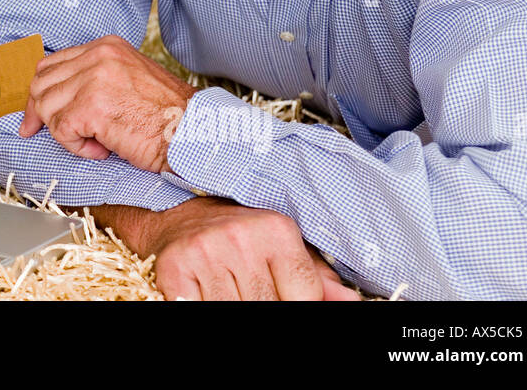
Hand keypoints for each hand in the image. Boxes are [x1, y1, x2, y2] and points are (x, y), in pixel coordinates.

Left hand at [18, 35, 195, 172]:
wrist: (193, 133)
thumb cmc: (166, 116)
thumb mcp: (128, 81)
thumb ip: (94, 79)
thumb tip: (58, 97)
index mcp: (105, 47)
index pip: (52, 64)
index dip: (39, 92)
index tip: (34, 117)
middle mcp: (98, 56)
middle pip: (41, 82)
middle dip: (38, 112)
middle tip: (46, 134)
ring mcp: (94, 79)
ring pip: (47, 107)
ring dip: (65, 133)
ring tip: (96, 142)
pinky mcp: (92, 106)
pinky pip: (61, 130)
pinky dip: (77, 147)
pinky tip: (102, 150)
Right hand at [100, 198, 360, 300]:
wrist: (174, 216)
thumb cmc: (237, 237)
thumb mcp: (281, 248)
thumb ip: (317, 277)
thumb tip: (352, 302)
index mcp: (277, 230)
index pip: (304, 297)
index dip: (294, 305)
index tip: (280, 297)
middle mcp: (242, 236)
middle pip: (267, 307)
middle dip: (260, 306)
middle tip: (249, 291)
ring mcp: (206, 252)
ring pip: (233, 311)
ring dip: (231, 306)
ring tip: (229, 289)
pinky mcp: (175, 267)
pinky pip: (196, 309)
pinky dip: (202, 305)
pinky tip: (205, 293)